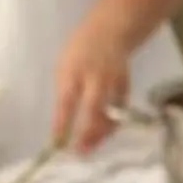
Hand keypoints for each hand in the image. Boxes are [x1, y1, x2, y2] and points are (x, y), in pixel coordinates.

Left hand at [49, 3, 142, 149]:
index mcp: (74, 71)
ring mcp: (113, 82)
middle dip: (86, 133)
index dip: (62, 123)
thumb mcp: (64, 66)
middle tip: (79, 151)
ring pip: (110, 113)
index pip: (67, 101)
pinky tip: (103, 135)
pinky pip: (120, 111)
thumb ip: (65, 91)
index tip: (57, 143)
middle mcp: (95, 77)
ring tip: (90, 148)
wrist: (109, 31)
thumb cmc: (79, 50)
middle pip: (93, 109)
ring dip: (100, 134)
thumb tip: (64, 122)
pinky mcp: (125, 86)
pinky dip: (112, 125)